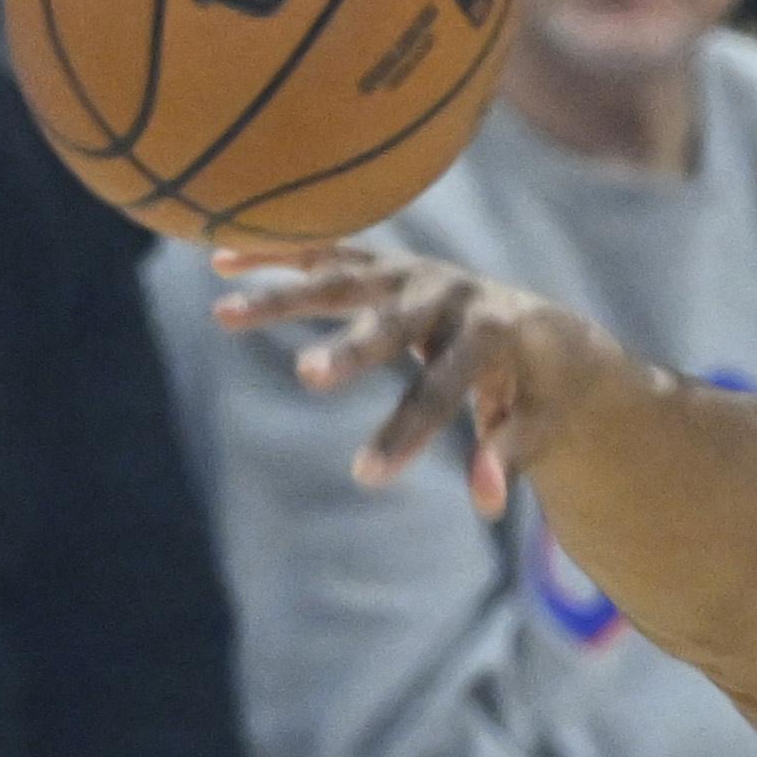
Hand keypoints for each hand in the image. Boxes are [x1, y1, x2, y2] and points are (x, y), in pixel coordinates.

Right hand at [212, 244, 638, 513]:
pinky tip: (218, 259)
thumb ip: (508, 456)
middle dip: (352, 352)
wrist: (539, 325)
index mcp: (491, 333)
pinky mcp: (382, 263)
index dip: (408, 432)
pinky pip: (321, 254)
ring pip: (340, 282)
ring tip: (223, 314)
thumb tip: (487, 502)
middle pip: (393, 325)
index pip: (445, 389)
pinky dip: (272, 254)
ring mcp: (410, 270)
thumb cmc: (534, 390)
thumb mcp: (534, 426)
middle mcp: (447, 291)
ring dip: (281, 298)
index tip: (366, 477)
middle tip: (310, 378)